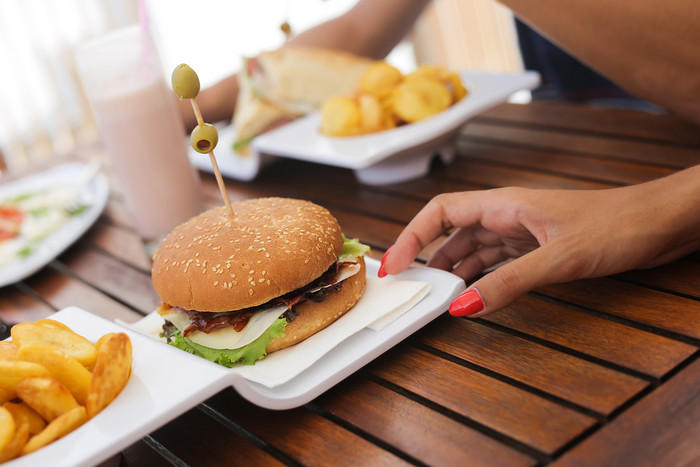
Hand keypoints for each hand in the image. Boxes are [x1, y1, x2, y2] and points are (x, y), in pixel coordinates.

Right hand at [379, 166, 699, 316]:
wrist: (664, 221)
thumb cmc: (619, 225)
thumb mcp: (560, 258)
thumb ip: (509, 282)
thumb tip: (462, 308)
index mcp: (503, 205)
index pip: (440, 212)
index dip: (411, 236)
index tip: (393, 265)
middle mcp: (507, 215)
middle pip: (452, 234)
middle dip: (427, 259)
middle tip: (410, 290)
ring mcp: (523, 232)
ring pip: (473, 250)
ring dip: (453, 272)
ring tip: (436, 298)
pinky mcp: (539, 247)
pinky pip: (497, 262)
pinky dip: (481, 278)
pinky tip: (474, 295)